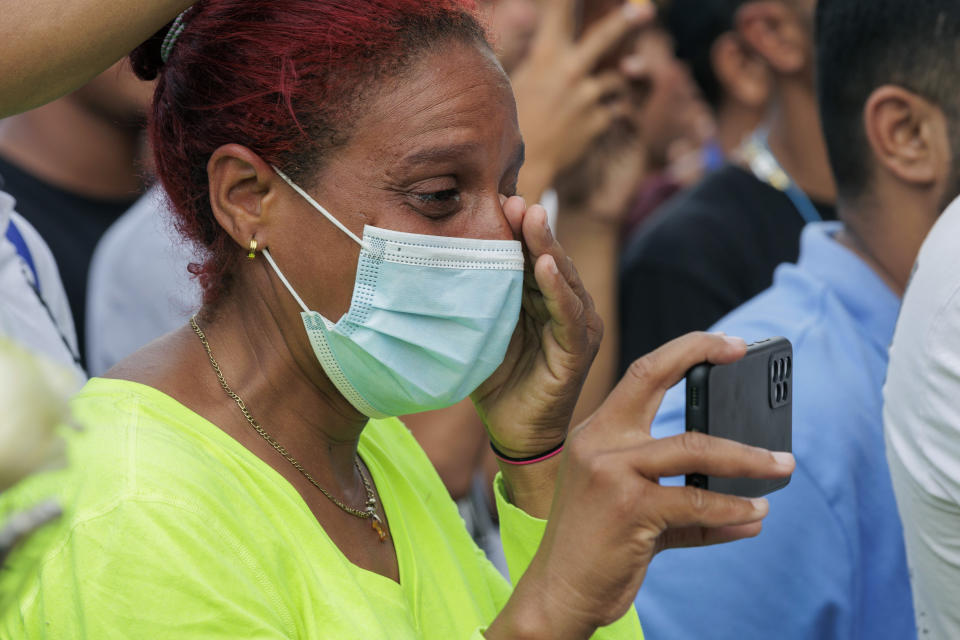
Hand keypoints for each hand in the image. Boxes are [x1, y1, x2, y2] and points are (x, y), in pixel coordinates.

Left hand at [472, 196, 599, 458]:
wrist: (513, 432)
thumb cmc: (497, 381)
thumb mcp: (481, 331)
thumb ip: (474, 298)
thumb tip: (437, 260)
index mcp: (539, 299)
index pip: (529, 256)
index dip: (514, 229)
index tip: (494, 199)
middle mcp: (564, 306)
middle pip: (547, 258)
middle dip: (530, 228)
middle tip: (511, 199)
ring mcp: (577, 325)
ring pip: (561, 277)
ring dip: (546, 247)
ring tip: (530, 218)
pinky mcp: (580, 349)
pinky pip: (569, 312)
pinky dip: (557, 288)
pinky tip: (544, 265)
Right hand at [493, 332, 795, 638]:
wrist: (558, 593)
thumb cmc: (594, 548)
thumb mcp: (634, 509)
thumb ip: (687, 502)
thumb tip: (752, 509)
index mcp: (596, 435)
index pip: (639, 374)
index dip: (683, 351)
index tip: (726, 343)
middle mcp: (598, 443)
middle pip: (653, 378)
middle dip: (699, 354)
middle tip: (743, 353)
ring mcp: (610, 472)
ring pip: (694, 448)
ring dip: (748, 459)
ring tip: (780, 467)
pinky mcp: (628, 508)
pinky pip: (696, 501)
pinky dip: (733, 509)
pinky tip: (754, 515)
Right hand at [512, 0, 654, 201]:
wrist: (527, 167)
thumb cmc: (515, 122)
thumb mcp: (515, 80)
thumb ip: (531, 51)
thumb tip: (526, 18)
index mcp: (546, 56)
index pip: (560, 12)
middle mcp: (570, 71)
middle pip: (605, 36)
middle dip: (626, 20)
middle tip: (645, 11)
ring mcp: (588, 96)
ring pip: (617, 78)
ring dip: (615, 83)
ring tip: (599, 93)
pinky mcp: (601, 120)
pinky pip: (615, 108)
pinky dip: (608, 112)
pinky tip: (589, 123)